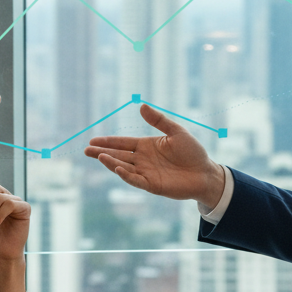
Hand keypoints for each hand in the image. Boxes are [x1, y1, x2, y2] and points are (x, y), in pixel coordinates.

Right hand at [84, 104, 225, 208]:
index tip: (93, 140)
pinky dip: (126, 175)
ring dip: (111, 163)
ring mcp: (146, 173)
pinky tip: (117, 169)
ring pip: (124, 167)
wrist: (205, 172)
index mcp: (147, 146)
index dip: (108, 142)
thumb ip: (159, 120)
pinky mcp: (153, 185)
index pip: (123, 143)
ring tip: (99, 156)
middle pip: (118, 156)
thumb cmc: (193, 152)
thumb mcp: (176, 132)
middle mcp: (143, 160)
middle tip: (86, 150)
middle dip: (102, 153)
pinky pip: (136, 180)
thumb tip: (141, 106)